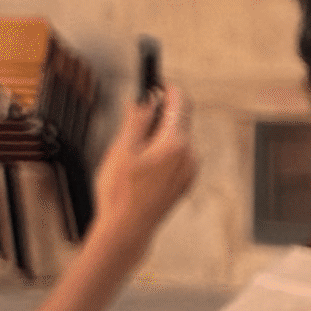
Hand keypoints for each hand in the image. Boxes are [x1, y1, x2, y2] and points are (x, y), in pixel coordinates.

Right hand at [94, 84, 199, 250]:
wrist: (127, 228)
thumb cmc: (121, 193)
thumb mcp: (122, 149)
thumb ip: (137, 120)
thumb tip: (145, 100)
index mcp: (175, 143)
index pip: (180, 103)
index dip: (168, 89)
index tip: (156, 82)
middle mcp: (189, 154)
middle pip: (182, 119)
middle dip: (162, 111)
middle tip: (140, 108)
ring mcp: (190, 169)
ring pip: (179, 138)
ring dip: (162, 131)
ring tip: (135, 143)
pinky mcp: (186, 180)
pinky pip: (179, 154)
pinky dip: (165, 148)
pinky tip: (144, 160)